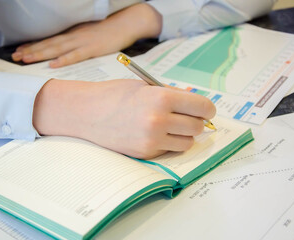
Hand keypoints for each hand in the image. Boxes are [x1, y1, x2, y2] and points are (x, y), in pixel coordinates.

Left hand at [12, 3, 161, 67]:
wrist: (124, 24)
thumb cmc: (107, 31)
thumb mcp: (87, 35)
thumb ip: (75, 42)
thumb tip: (63, 51)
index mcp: (72, 34)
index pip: (49, 40)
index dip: (33, 45)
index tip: (20, 50)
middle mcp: (73, 36)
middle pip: (48, 44)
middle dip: (31, 50)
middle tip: (15, 56)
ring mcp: (82, 42)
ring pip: (57, 49)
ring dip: (40, 54)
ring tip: (26, 58)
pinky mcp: (92, 49)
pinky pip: (76, 55)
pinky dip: (64, 60)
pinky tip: (53, 64)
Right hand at [32, 79, 215, 158]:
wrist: (86, 112)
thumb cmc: (115, 94)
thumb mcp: (146, 86)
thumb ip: (172, 94)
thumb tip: (195, 102)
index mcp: (162, 98)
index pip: (202, 107)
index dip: (207, 109)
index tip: (205, 110)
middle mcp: (159, 120)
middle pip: (198, 127)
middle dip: (196, 122)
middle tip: (187, 117)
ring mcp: (152, 140)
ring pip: (187, 143)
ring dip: (184, 135)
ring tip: (171, 126)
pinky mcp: (145, 153)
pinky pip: (169, 150)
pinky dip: (168, 143)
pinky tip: (154, 133)